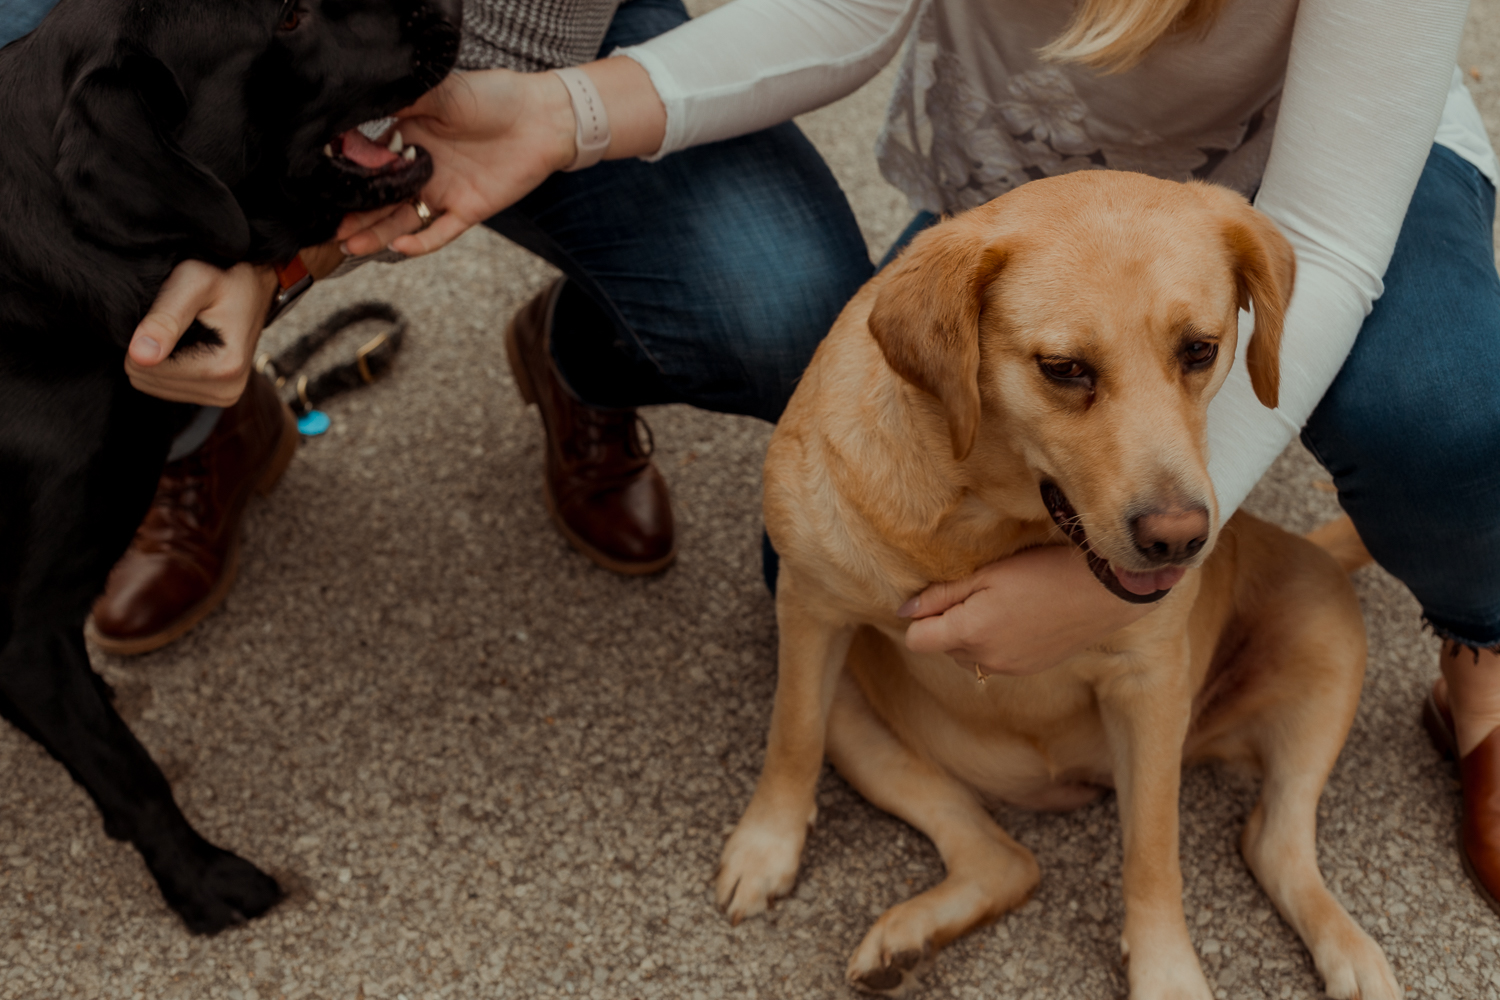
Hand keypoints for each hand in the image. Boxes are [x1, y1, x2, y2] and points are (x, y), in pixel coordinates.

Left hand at [126, 260, 278, 405]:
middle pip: (146, 379)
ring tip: (182, 330)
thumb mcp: (192, 283)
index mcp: (223, 367)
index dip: (143, 336)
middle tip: (175, 320)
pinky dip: (167, 365)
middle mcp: (227, 391)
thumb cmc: (223, 276)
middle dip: (149, 348)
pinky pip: (166, 388)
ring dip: (157, 357)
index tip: (167, 312)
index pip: (144, 368)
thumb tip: (139, 356)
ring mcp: (224, 397)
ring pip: (152, 385)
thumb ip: (165, 319)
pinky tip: (186, 344)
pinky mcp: (218, 397)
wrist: (255, 286)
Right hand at [337, 56, 665, 258]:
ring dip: (376, 233)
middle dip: (354, 214)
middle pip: (380, 198)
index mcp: (409, 138)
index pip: (370, 162)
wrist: (543, 118)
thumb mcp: (443, 91)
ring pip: (402, 219)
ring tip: (347, 245)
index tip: (323, 182)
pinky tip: (398, 245)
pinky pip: (440, 232)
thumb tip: (361, 106)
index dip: (349, 175)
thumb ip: (404, 101)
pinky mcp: (468, 210)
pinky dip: (420, 241)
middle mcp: (422, 169)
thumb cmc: (494, 97)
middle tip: (327, 227)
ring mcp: (444, 191)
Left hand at [901, 545, 1155, 676]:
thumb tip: (904, 611)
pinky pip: (994, 662)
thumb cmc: (1044, 572)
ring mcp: (1009, 669)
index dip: (921, 618)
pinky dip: (995, 644)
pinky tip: (1017, 619)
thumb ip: (942, 595)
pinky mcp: (1028, 670)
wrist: (1102, 592)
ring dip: (970, 637)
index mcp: (970, 633)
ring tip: (998, 606)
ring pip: (967, 657)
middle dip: (947, 625)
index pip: (917, 641)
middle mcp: (986, 659)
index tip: (939, 597)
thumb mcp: (988, 575)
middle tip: (977, 594)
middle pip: (942, 649)